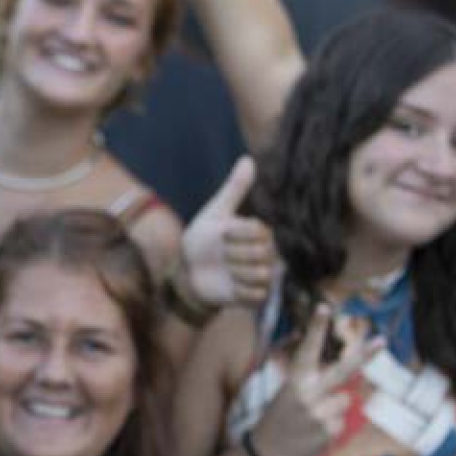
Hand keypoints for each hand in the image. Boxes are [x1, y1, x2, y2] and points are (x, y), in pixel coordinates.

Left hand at [179, 157, 274, 310]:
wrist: (188, 270)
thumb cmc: (203, 238)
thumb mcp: (216, 212)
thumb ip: (234, 189)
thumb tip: (248, 159)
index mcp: (259, 232)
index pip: (258, 230)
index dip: (235, 234)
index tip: (221, 235)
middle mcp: (266, 253)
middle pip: (260, 253)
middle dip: (233, 254)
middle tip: (221, 255)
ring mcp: (263, 275)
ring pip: (259, 274)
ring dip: (235, 273)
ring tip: (225, 271)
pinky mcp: (256, 296)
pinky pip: (256, 294)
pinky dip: (238, 291)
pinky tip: (228, 286)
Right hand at [248, 305, 377, 455]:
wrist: (267, 453)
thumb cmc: (279, 418)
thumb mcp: (287, 393)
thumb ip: (313, 381)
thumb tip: (343, 371)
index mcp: (294, 380)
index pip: (307, 349)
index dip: (316, 328)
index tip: (325, 307)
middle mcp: (308, 394)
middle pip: (343, 370)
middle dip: (364, 355)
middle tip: (382, 341)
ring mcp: (321, 413)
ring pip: (345, 399)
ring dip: (334, 407)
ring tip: (312, 419)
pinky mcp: (331, 431)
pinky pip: (342, 419)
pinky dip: (332, 425)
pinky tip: (314, 432)